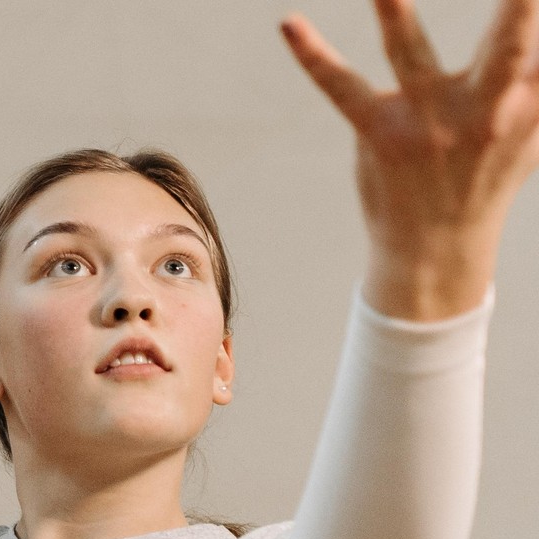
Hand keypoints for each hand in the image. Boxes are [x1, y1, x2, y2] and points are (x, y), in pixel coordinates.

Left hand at [282, 0, 538, 318]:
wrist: (439, 249)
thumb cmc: (486, 173)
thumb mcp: (529, 129)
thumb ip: (534, 83)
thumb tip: (533, 46)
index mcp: (530, 102)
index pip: (537, 44)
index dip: (536, 10)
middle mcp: (487, 109)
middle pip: (511, 45)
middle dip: (522, 7)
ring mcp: (430, 123)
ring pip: (413, 55)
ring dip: (395, 14)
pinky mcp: (380, 134)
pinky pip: (342, 88)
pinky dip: (314, 56)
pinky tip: (289, 25)